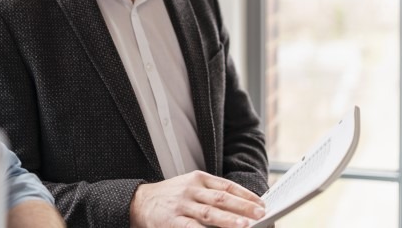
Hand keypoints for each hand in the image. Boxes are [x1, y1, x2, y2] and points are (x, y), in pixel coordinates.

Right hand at [129, 171, 265, 227]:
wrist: (139, 202)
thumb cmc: (171, 197)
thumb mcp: (190, 187)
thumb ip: (211, 194)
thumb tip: (241, 208)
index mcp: (198, 178)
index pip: (227, 186)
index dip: (246, 195)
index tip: (261, 204)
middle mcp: (191, 190)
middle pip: (221, 198)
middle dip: (243, 207)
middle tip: (260, 214)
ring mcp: (181, 205)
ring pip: (209, 213)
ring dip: (229, 220)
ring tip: (245, 225)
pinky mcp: (172, 221)